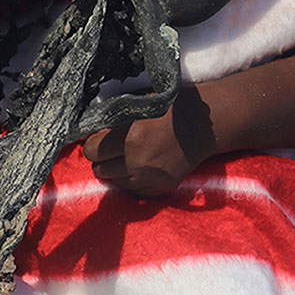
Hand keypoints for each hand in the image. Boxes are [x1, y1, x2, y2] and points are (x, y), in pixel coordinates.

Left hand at [82, 90, 216, 197]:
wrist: (203, 125)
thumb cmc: (170, 108)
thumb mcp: (138, 105)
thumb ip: (114, 120)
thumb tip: (92, 129)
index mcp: (130, 136)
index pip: (91, 149)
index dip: (93, 143)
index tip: (98, 138)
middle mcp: (137, 160)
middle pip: (99, 168)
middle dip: (102, 157)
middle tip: (110, 148)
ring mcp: (148, 177)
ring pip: (113, 181)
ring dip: (115, 169)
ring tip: (125, 156)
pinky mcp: (159, 188)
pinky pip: (132, 189)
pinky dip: (131, 179)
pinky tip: (138, 166)